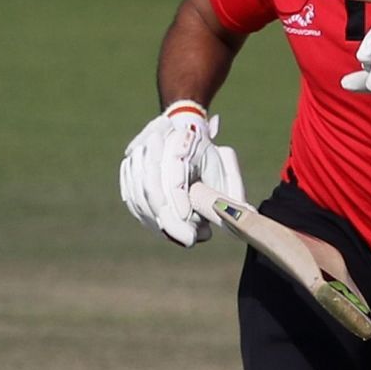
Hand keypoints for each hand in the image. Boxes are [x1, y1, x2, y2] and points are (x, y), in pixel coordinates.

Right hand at [118, 102, 245, 246]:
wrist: (183, 129)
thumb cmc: (208, 154)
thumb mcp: (224, 168)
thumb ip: (230, 193)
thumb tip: (242, 219)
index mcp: (182, 140)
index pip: (173, 174)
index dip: (178, 200)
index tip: (188, 224)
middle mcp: (154, 144)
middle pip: (153, 188)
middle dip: (170, 220)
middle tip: (189, 240)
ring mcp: (137, 156)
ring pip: (139, 195)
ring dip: (160, 222)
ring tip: (182, 237)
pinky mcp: (129, 168)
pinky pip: (132, 197)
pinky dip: (147, 217)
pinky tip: (163, 230)